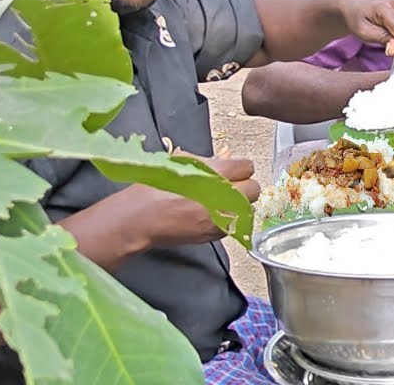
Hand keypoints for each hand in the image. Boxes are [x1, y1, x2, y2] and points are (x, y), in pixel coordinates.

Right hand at [127, 156, 260, 248]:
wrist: (139, 219)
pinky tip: (212, 214)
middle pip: (254, 188)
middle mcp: (223, 195)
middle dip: (244, 186)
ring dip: (238, 203)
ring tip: (220, 202)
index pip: (247, 166)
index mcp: (216, 172)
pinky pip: (234, 224)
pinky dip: (229, 219)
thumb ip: (208, 162)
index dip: (239, 167)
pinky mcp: (216, 234)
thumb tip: (224, 159)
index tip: (233, 170)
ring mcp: (222, 217)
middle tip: (230, 186)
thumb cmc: (154, 189)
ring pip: (246, 208)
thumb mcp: (180, 163)